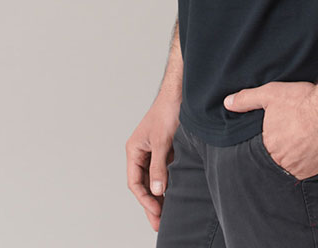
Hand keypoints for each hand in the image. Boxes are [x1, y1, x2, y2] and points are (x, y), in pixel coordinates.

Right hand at [125, 93, 180, 231]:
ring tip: (167, 215)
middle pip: (144, 184)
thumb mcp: (163, 142)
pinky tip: (176, 195)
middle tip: (159, 223)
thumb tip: (156, 191)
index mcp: (134, 150)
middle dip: (151, 203)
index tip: (156, 212)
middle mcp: (142, 152)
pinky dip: (169, 184)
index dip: (144, 199)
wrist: (182, 93)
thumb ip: (159, 167)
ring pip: (155, 179)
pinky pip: (165, 171)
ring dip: (160, 195)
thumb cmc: (167, 111)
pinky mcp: (167, 150)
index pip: (135, 182)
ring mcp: (154, 152)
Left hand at [224, 81, 317, 180]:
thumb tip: (227, 103)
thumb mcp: (270, 94)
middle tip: (289, 138)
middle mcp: (283, 161)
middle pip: (276, 161)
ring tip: (299, 142)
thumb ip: (247, 99)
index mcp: (269, 146)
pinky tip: (310, 147)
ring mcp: (301, 168)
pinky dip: (307, 162)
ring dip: (294, 158)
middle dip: (281, 151)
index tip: (275, 135)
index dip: (267, 143)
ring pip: (292, 167)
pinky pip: (307, 171)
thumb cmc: (301, 100)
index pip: (261, 153)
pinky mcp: (317, 170)